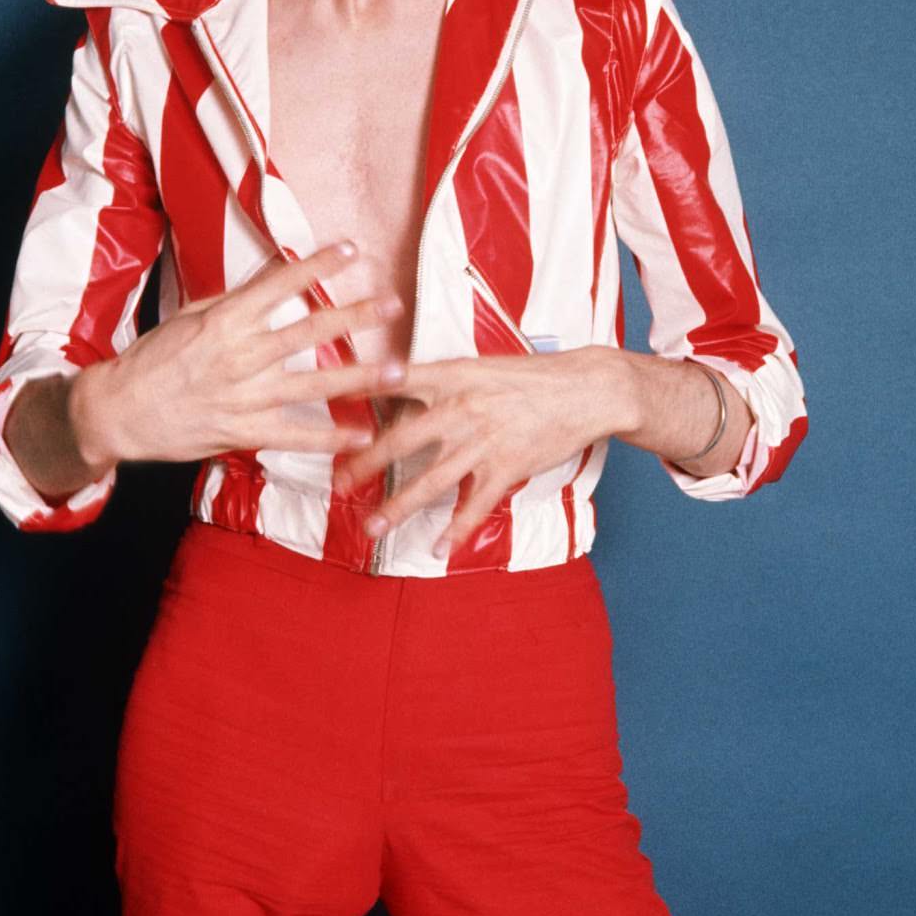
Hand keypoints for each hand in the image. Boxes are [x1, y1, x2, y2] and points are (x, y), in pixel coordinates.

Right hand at [73, 240, 405, 468]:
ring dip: (361, 377)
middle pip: (310, 331)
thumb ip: (236, 303)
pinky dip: (330, 437)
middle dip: (357, 315)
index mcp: (226, 320)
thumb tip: (275, 277)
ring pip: (314, 384)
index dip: (318, 265)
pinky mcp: (243, 431)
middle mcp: (241, 355)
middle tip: (394, 304)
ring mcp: (245, 396)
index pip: (281, 284)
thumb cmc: (154, 359)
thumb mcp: (191, 317)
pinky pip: (296, 435)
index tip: (352, 250)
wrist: (119, 410)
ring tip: (399, 370)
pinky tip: (363, 434)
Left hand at [333, 345, 636, 556]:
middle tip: (339, 482)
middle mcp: (463, 408)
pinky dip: (457, 531)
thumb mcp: (483, 365)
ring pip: (431, 480)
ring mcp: (483, 441)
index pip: (398, 379)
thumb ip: (443, 380)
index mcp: (454, 376)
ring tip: (372, 528)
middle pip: (403, 440)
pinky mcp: (506, 468)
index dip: (362, 386)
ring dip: (398, 508)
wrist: (585, 389)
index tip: (330, 396)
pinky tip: (439, 549)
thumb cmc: (533, 376)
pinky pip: (474, 506)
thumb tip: (402, 388)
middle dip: (366, 463)